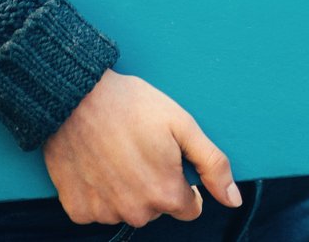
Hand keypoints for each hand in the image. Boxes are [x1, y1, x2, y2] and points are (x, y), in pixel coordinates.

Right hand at [43, 71, 240, 227]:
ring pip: (127, 210)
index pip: (189, 208)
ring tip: (116, 153)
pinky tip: (95, 164)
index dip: (183, 183)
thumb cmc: (131, 104)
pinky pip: (96, 210)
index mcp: (165, 194)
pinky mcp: (78, 209)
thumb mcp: (183, 125)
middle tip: (140, 150)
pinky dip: (97, 193)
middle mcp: (136, 212)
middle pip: (157, 209)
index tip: (169, 160)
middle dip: (154, 185)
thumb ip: (213, 165)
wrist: (75, 95)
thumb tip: (234, 200)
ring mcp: (104, 213)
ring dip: (125, 190)